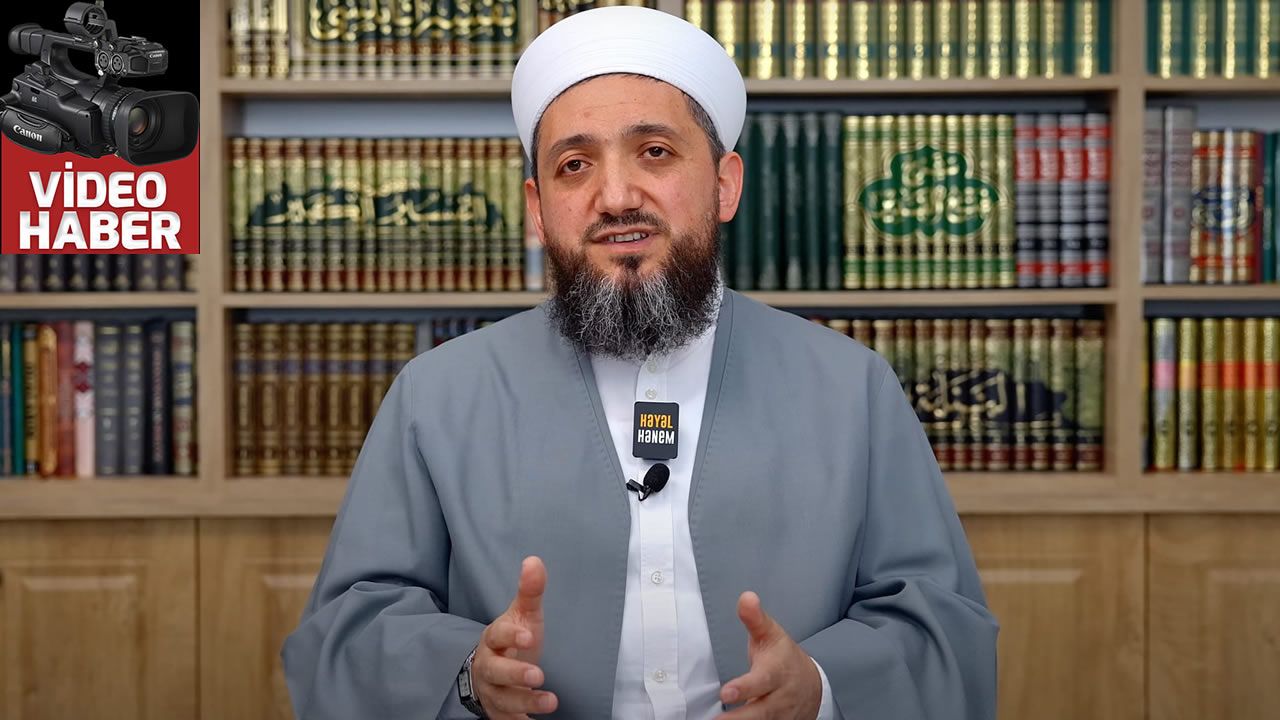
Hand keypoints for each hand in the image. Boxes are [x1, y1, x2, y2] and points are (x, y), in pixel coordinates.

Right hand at [471, 556, 558, 717]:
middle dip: (515, 674)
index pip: (497, 635)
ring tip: (551, 702)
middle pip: (496, 671)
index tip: (529, 635)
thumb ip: (530, 592)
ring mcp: (492, 692)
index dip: (511, 636)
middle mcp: (488, 667)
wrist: (488, 672)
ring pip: (503, 699)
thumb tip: (534, 561)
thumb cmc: (512, 640)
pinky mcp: (499, 712)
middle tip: (538, 675)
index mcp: (493, 640)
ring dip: (525, 702)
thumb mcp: (522, 616)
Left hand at [719, 591, 821, 718]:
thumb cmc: (783, 657)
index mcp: (775, 673)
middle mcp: (778, 698)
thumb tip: (746, 597)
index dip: (744, 688)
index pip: (761, 682)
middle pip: (760, 712)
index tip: (725, 693)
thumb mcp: (771, 634)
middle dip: (739, 719)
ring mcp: (778, 716)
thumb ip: (755, 619)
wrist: (812, 685)